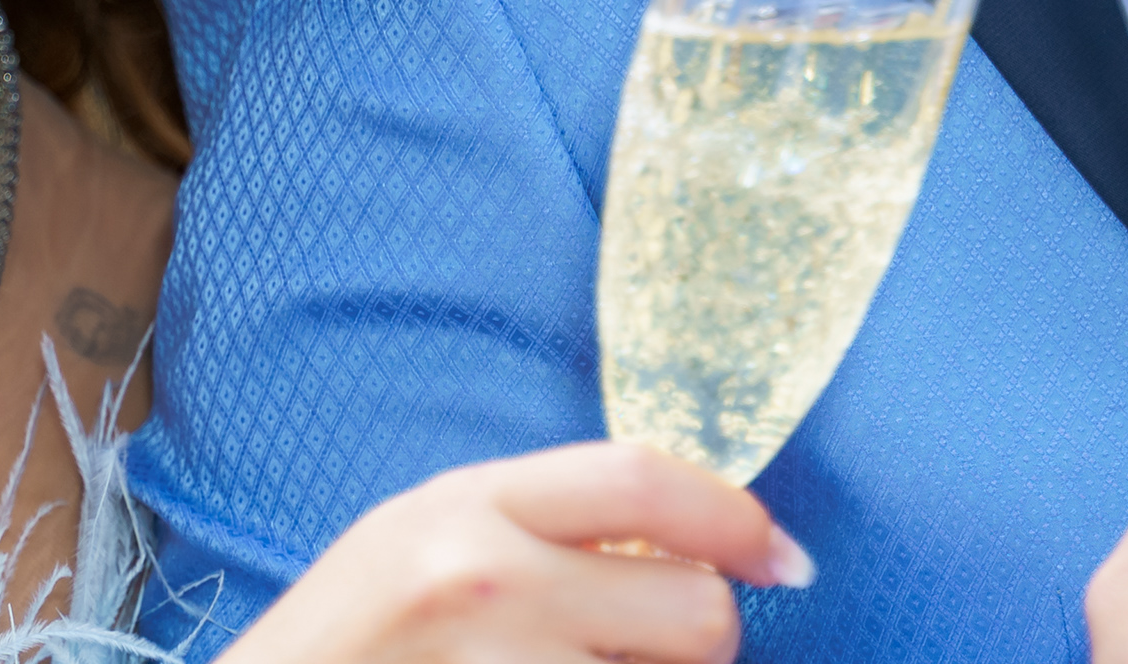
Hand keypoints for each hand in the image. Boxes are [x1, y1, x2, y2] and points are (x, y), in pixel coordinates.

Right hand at [224, 440, 815, 663]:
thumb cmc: (348, 642)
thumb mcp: (421, 539)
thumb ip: (538, 525)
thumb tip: (695, 542)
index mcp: (463, 506)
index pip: (643, 481)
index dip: (737, 519)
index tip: (779, 556)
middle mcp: (486, 584)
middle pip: (694, 610)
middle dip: (694, 641)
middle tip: (637, 653)